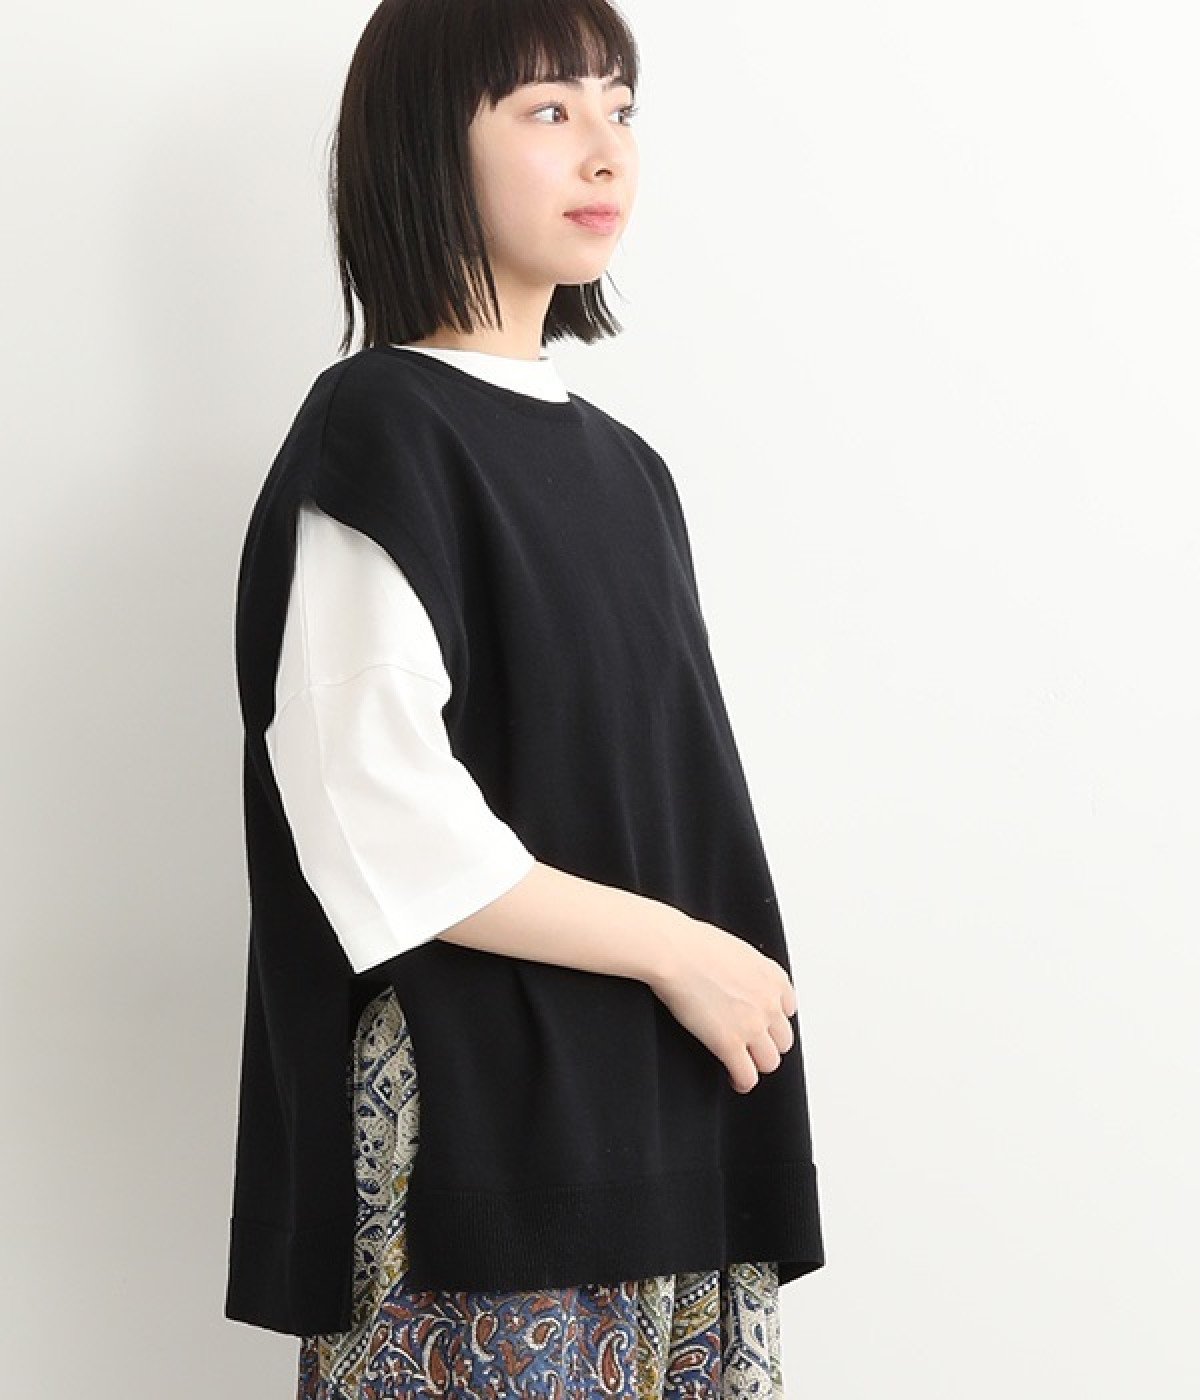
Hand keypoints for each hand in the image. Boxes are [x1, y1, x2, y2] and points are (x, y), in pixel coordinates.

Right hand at [646, 917, 797, 1092]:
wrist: (674, 952)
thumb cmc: (693, 945)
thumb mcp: (737, 950)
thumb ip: (749, 972)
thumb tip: (741, 982)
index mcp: (774, 977)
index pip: (788, 1009)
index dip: (772, 1019)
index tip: (761, 1024)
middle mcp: (770, 1002)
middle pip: (782, 1039)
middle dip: (767, 1043)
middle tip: (750, 1045)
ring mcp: (753, 1025)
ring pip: (769, 1062)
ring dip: (756, 1064)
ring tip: (743, 1064)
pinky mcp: (731, 1044)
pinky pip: (747, 1076)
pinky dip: (742, 1081)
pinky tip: (734, 1079)